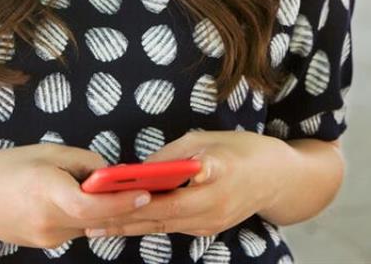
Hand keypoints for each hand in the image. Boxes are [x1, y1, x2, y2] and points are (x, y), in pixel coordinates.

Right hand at [0, 143, 152, 248]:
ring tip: (122, 188)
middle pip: (98, 217)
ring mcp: (46, 238)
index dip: (123, 201)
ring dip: (105, 207)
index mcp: (46, 194)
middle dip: (124, 203)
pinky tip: (85, 197)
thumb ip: (83, 162)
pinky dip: (86, 212)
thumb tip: (113, 174)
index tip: (146, 192)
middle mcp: (48, 223)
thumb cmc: (2, 167)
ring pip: (89, 223)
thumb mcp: (46, 152)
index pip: (93, 206)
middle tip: (150, 186)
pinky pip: (75, 226)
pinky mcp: (44, 243)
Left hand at [82, 131, 291, 238]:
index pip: (174, 190)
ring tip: (97, 227)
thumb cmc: (243, 149)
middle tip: (89, 218)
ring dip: (131, 227)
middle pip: (161, 216)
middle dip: (123, 218)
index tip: (111, 191)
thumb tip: (137, 170)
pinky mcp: (210, 230)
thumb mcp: (207, 139)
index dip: (140, 194)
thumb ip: (172, 155)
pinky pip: (174, 227)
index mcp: (217, 174)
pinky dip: (149, 225)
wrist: (280, 178)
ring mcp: (213, 223)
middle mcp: (214, 205)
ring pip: (164, 226)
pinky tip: (125, 224)